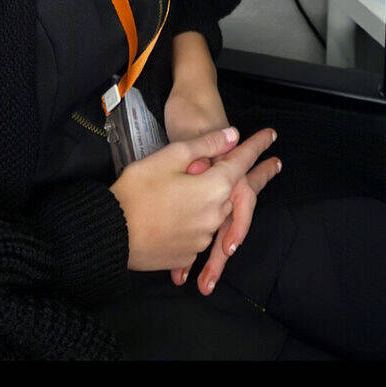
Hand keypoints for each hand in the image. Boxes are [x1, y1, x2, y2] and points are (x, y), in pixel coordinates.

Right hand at [110, 126, 279, 273]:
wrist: (110, 232)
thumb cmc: (137, 190)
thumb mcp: (170, 156)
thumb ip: (205, 145)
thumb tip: (232, 135)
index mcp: (214, 187)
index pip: (242, 161)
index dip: (257, 145)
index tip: (272, 135)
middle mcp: (215, 214)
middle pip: (241, 191)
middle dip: (260, 175)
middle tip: (276, 164)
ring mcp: (202, 237)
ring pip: (221, 213)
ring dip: (225, 201)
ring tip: (229, 190)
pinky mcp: (187, 252)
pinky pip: (202, 232)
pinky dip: (202, 220)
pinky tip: (190, 213)